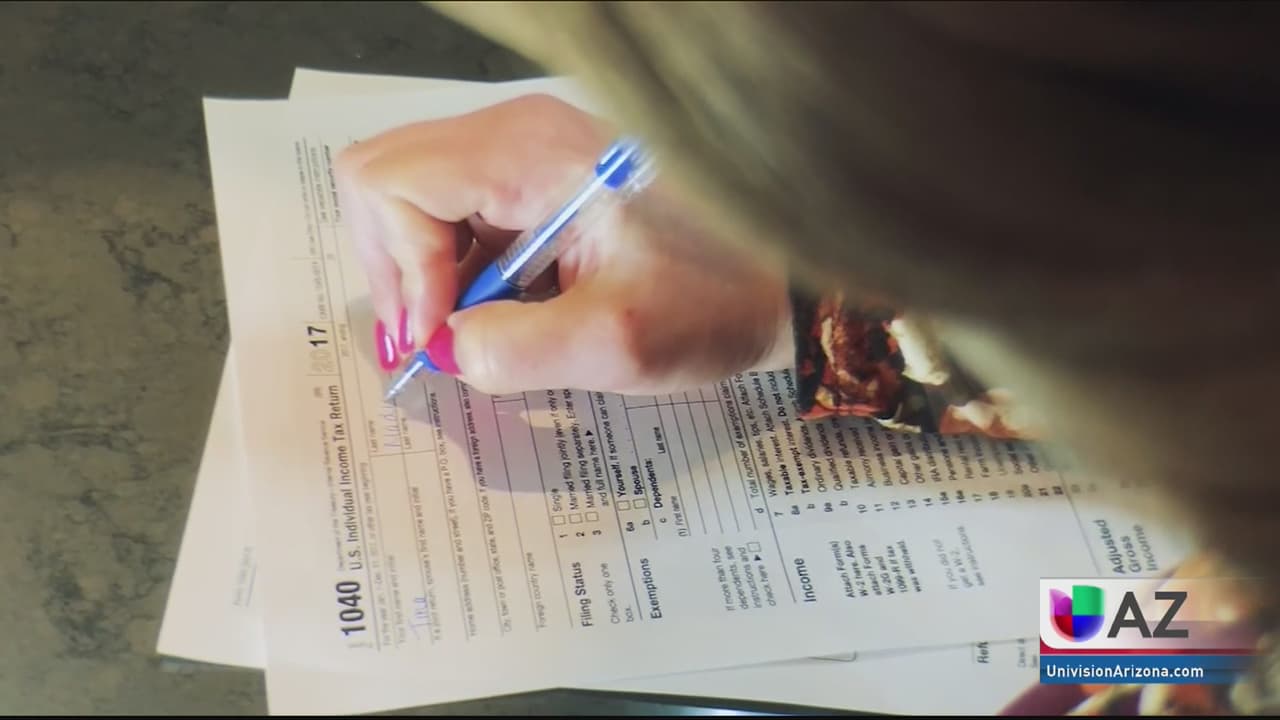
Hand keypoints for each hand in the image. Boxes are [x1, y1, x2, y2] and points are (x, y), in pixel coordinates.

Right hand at [334, 93, 792, 396]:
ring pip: (411, 197)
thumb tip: (447, 349)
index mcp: (531, 153)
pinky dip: (454, 268)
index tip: (441, 334)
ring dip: (424, 273)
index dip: (400, 268)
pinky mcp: (530, 179)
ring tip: (475, 327)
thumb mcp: (616, 341)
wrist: (773, 282)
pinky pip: (453, 214)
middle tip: (437, 335)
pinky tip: (503, 308)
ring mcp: (521, 151)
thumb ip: (515, 352)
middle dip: (394, 266)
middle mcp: (515, 133)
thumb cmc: (712, 300)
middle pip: (384, 178)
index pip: (392, 182)